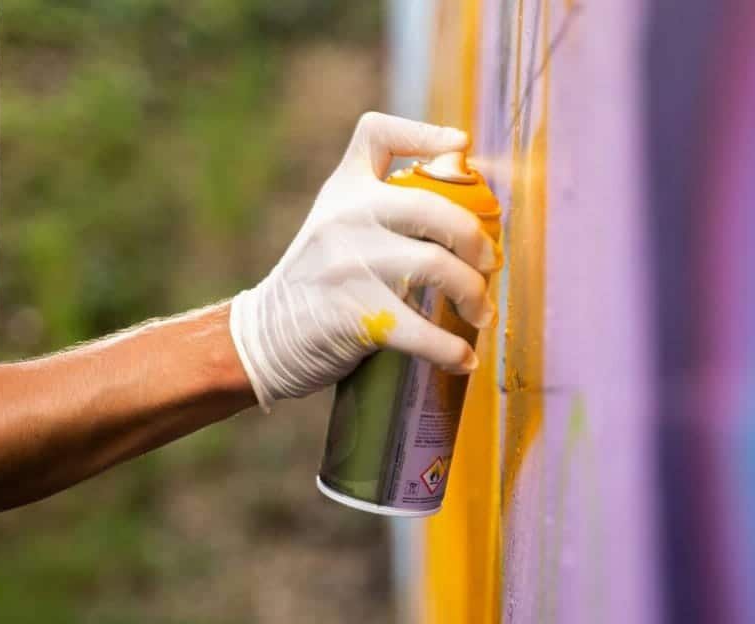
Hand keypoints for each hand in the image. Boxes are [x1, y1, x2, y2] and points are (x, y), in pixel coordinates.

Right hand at [230, 112, 500, 410]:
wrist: (265, 336)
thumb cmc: (319, 282)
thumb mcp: (336, 225)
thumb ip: (382, 206)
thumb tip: (460, 187)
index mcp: (342, 189)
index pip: (376, 134)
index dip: (425, 134)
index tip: (462, 148)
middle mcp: (344, 218)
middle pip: (432, 208)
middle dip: (475, 239)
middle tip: (489, 264)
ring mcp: (348, 265)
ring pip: (436, 266)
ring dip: (473, 294)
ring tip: (481, 313)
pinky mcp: (354, 315)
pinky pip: (421, 330)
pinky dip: (451, 348)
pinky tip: (464, 358)